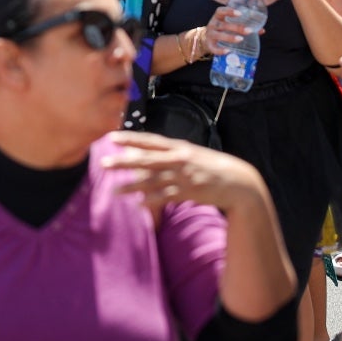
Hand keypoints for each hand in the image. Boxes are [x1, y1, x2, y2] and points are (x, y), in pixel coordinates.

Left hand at [104, 130, 270, 216]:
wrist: (239, 182)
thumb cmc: (212, 166)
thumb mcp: (191, 154)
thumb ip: (170, 154)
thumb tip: (148, 153)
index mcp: (179, 147)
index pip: (150, 140)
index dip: (130, 138)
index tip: (111, 137)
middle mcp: (179, 159)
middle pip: (146, 160)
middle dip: (123, 162)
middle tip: (103, 163)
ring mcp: (183, 176)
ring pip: (152, 181)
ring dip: (131, 187)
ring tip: (114, 191)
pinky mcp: (188, 192)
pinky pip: (165, 197)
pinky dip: (150, 200)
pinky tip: (137, 204)